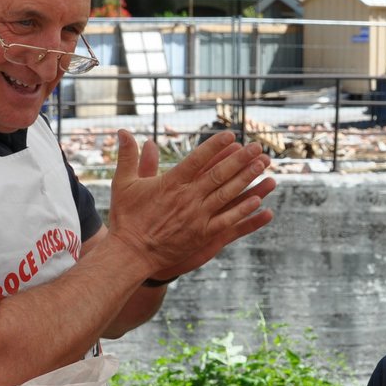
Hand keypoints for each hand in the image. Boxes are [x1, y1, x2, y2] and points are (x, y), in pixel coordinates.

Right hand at [106, 129, 275, 279]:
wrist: (130, 254)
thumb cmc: (126, 218)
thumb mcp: (124, 183)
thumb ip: (129, 156)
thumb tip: (123, 132)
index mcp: (170, 183)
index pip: (197, 159)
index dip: (215, 146)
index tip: (231, 135)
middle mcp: (187, 198)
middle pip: (219, 174)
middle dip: (240, 159)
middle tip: (257, 147)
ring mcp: (197, 217)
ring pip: (227, 194)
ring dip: (247, 179)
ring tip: (263, 166)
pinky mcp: (202, 235)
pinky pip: (227, 220)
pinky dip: (243, 210)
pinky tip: (258, 200)